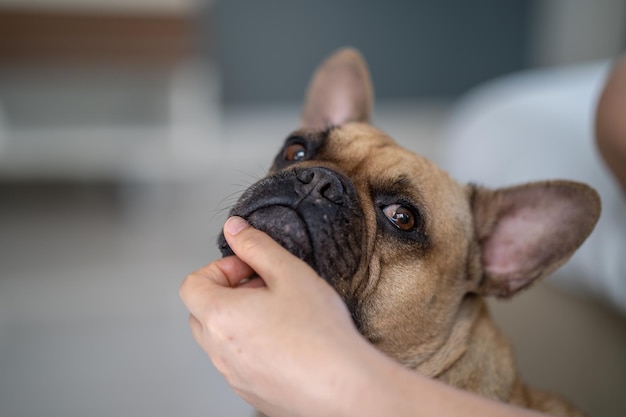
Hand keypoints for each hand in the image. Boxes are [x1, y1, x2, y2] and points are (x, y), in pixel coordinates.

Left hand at [180, 217, 545, 416]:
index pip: (196, 282)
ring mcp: (242, 379)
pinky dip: (275, 345)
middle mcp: (223, 353)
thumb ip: (260, 244)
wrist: (353, 398)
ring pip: (236, 336)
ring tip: (304, 312)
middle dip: (243, 289)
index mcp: (220, 318)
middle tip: (285, 285)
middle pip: (212, 309)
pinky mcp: (265, 396)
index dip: (227, 266)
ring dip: (261, 317)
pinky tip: (313, 342)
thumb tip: (236, 221)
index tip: (259, 265)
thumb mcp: (292, 274)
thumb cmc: (323, 337)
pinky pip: (258, 360)